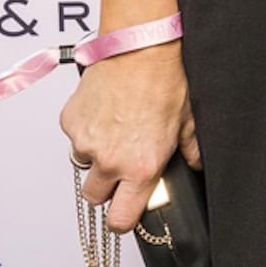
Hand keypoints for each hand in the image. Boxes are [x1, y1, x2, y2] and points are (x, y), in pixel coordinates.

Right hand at [60, 45, 199, 232]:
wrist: (140, 45)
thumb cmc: (165, 79)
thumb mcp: (188, 122)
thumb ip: (190, 152)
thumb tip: (195, 165)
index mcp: (140, 168)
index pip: (120, 220)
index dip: (122, 219)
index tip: (126, 211)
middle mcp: (110, 160)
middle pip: (94, 197)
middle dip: (105, 187)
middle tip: (121, 163)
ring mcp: (86, 141)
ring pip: (83, 164)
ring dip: (95, 156)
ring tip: (115, 129)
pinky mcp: (70, 122)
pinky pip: (75, 136)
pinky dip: (86, 128)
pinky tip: (105, 109)